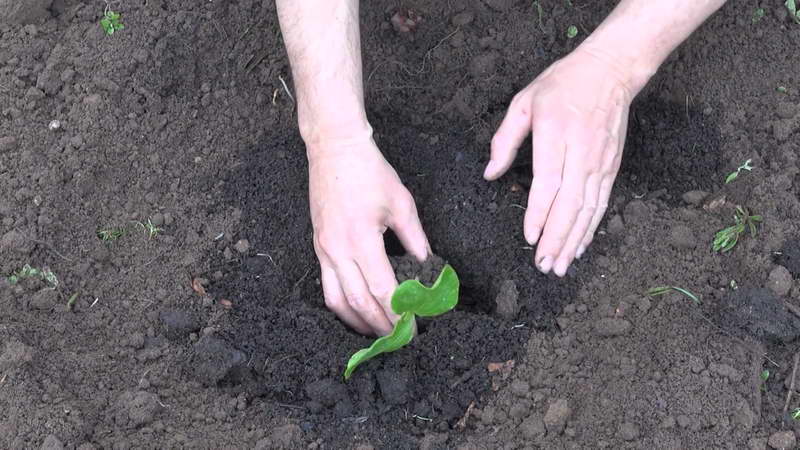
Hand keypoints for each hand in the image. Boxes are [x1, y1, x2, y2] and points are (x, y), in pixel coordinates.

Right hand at [309, 134, 429, 335]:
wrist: (333, 149)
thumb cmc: (370, 172)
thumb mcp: (402, 204)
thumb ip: (416, 240)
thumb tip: (428, 268)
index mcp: (361, 239)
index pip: (383, 290)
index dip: (399, 313)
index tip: (414, 328)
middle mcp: (337, 250)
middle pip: (359, 303)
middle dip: (381, 326)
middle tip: (399, 340)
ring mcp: (323, 250)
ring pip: (336, 301)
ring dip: (357, 322)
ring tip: (377, 333)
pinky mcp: (317, 247)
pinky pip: (326, 286)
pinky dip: (341, 306)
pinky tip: (356, 311)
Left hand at [484, 46, 635, 276]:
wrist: (610, 71)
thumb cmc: (562, 84)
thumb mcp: (524, 101)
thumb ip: (504, 139)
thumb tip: (490, 173)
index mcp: (557, 134)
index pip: (549, 183)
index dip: (540, 213)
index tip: (530, 237)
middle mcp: (582, 151)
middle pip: (570, 203)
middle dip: (557, 238)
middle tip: (544, 265)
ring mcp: (601, 162)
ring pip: (588, 209)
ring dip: (574, 240)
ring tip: (560, 266)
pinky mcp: (612, 167)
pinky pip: (601, 203)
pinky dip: (590, 228)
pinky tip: (580, 246)